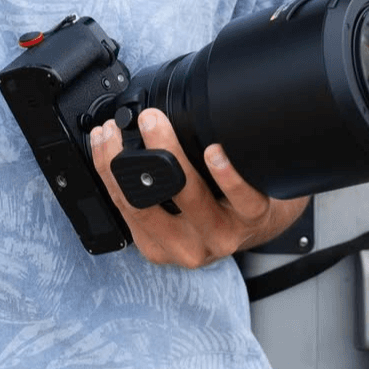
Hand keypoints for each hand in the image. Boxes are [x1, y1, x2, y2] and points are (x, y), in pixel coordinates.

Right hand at [90, 108, 309, 267]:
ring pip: (189, 197)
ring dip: (169, 153)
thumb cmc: (212, 207)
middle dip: (130, 158)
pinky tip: (214, 153)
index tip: (104, 133)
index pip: (121, 202)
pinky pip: (241, 200)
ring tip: (157, 123)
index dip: (106, 164)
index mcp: (157, 243)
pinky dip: (225, 175)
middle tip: (128, 122)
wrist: (264, 220)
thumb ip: (145, 186)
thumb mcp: (171, 213)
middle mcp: (187, 246)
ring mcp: (220, 234)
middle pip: (147, 204)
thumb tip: (114, 136)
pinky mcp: (254, 219)